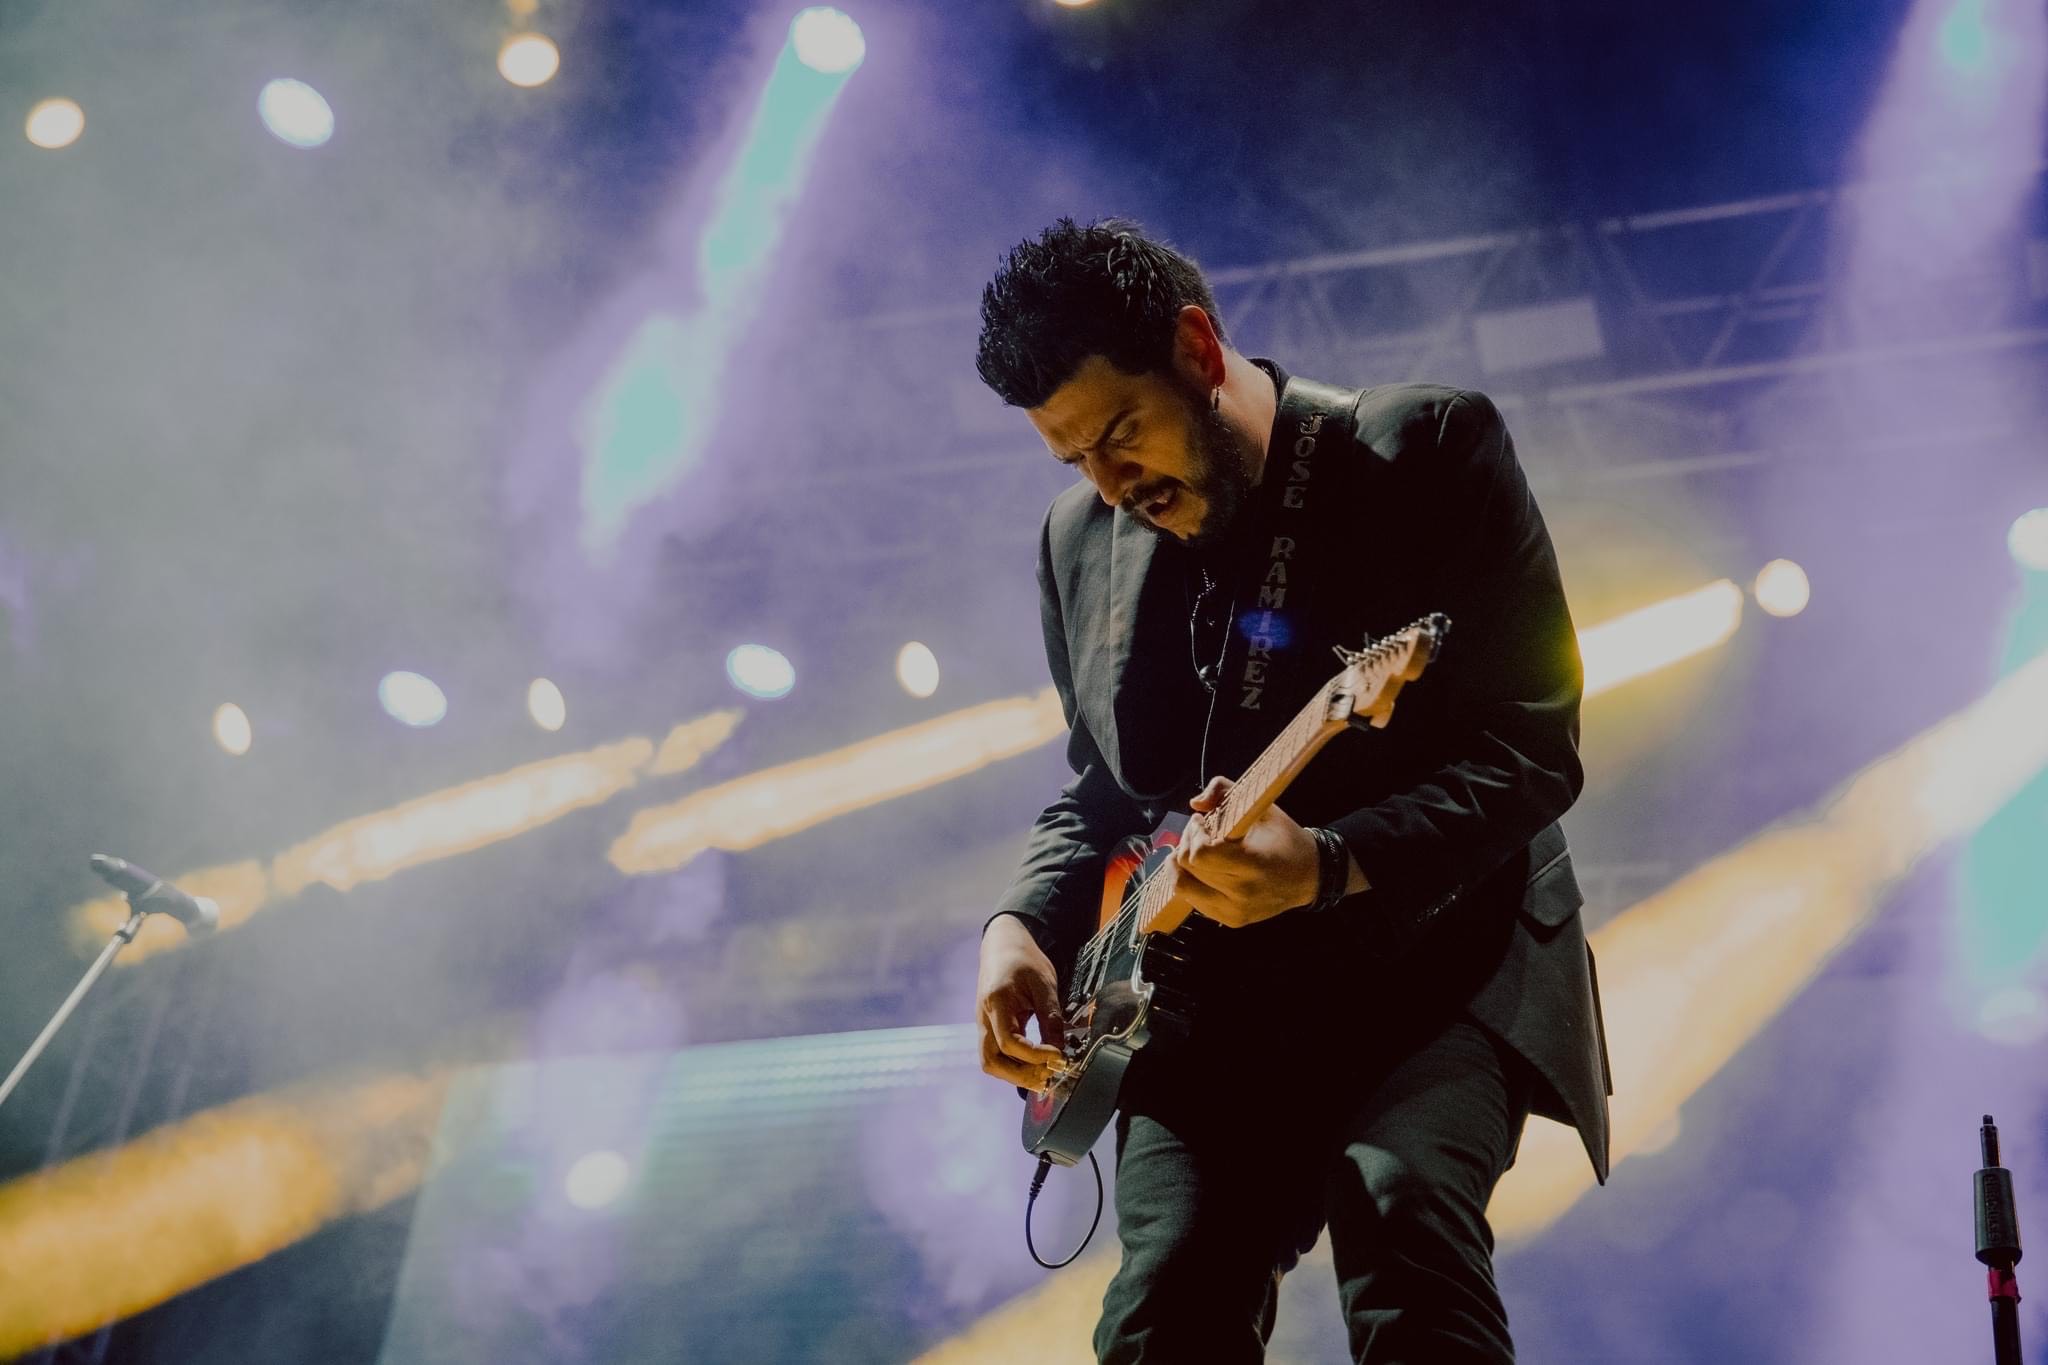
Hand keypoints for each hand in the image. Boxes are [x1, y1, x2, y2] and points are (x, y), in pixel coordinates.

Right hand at [976, 914, 1066, 1092]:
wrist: (1003, 946)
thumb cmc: (1024, 960)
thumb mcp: (1044, 984)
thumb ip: (1051, 1018)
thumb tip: (1059, 1051)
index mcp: (996, 1002)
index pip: (1009, 1042)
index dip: (1034, 1055)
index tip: (1058, 1055)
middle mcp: (983, 1018)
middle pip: (991, 1061)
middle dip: (1021, 1075)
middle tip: (1049, 1074)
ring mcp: (983, 1025)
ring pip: (991, 1062)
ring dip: (1016, 1075)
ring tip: (1044, 1074)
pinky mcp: (989, 1029)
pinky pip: (997, 1055)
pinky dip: (1014, 1066)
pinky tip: (1036, 1066)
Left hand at [1172, 776, 1320, 927]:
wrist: (1308, 876)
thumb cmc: (1284, 838)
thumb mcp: (1262, 806)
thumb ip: (1225, 791)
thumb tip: (1196, 803)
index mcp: (1253, 864)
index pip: (1201, 855)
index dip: (1194, 834)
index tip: (1201, 821)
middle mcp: (1242, 893)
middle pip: (1188, 869)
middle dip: (1186, 843)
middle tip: (1197, 831)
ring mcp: (1236, 911)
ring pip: (1183, 887)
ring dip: (1182, 865)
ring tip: (1196, 849)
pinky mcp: (1231, 920)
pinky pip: (1194, 900)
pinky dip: (1193, 881)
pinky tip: (1206, 868)